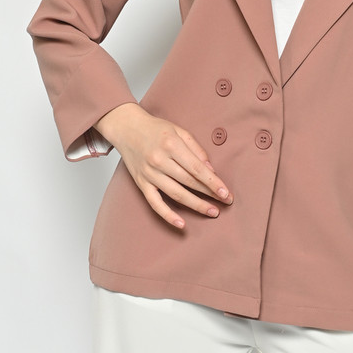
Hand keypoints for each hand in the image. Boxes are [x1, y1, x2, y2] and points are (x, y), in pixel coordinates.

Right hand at [95, 103, 232, 229]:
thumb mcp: (179, 130)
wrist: (127, 128)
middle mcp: (159, 160)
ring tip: (212, 211)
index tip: (225, 193)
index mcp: (171, 145)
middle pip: (189, 182)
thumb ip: (196, 149)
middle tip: (225, 202)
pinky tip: (181, 224)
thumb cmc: (155, 128)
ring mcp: (149, 174)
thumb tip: (211, 169)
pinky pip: (155, 203)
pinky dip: (168, 215)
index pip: (197, 168)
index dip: (213, 182)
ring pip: (176, 194)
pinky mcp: (141, 183)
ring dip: (196, 205)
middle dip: (209, 194)